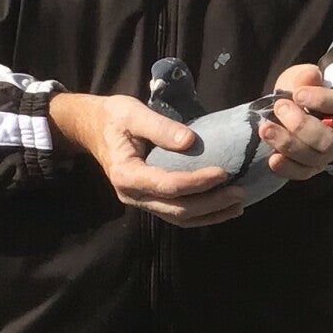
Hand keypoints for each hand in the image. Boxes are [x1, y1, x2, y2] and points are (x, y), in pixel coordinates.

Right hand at [48, 93, 244, 227]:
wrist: (93, 128)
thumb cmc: (113, 117)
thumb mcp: (133, 113)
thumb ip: (160, 127)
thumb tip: (191, 141)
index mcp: (126, 174)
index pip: (168, 185)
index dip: (197, 182)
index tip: (223, 172)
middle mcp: (132, 195)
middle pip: (177, 210)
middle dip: (210, 204)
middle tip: (239, 192)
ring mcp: (140, 202)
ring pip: (178, 218)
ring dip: (210, 215)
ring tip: (237, 205)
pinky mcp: (149, 201)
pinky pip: (176, 214)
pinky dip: (201, 214)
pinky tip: (222, 208)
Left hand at [259, 64, 332, 180]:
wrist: (290, 108)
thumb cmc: (302, 90)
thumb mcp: (302, 78)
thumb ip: (306, 77)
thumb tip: (310, 75)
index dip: (321, 100)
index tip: (298, 94)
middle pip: (329, 140)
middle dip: (301, 126)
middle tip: (280, 108)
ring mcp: (330, 154)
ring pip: (315, 157)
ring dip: (288, 144)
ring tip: (266, 129)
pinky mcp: (313, 167)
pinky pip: (303, 173)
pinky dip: (288, 167)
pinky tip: (273, 158)